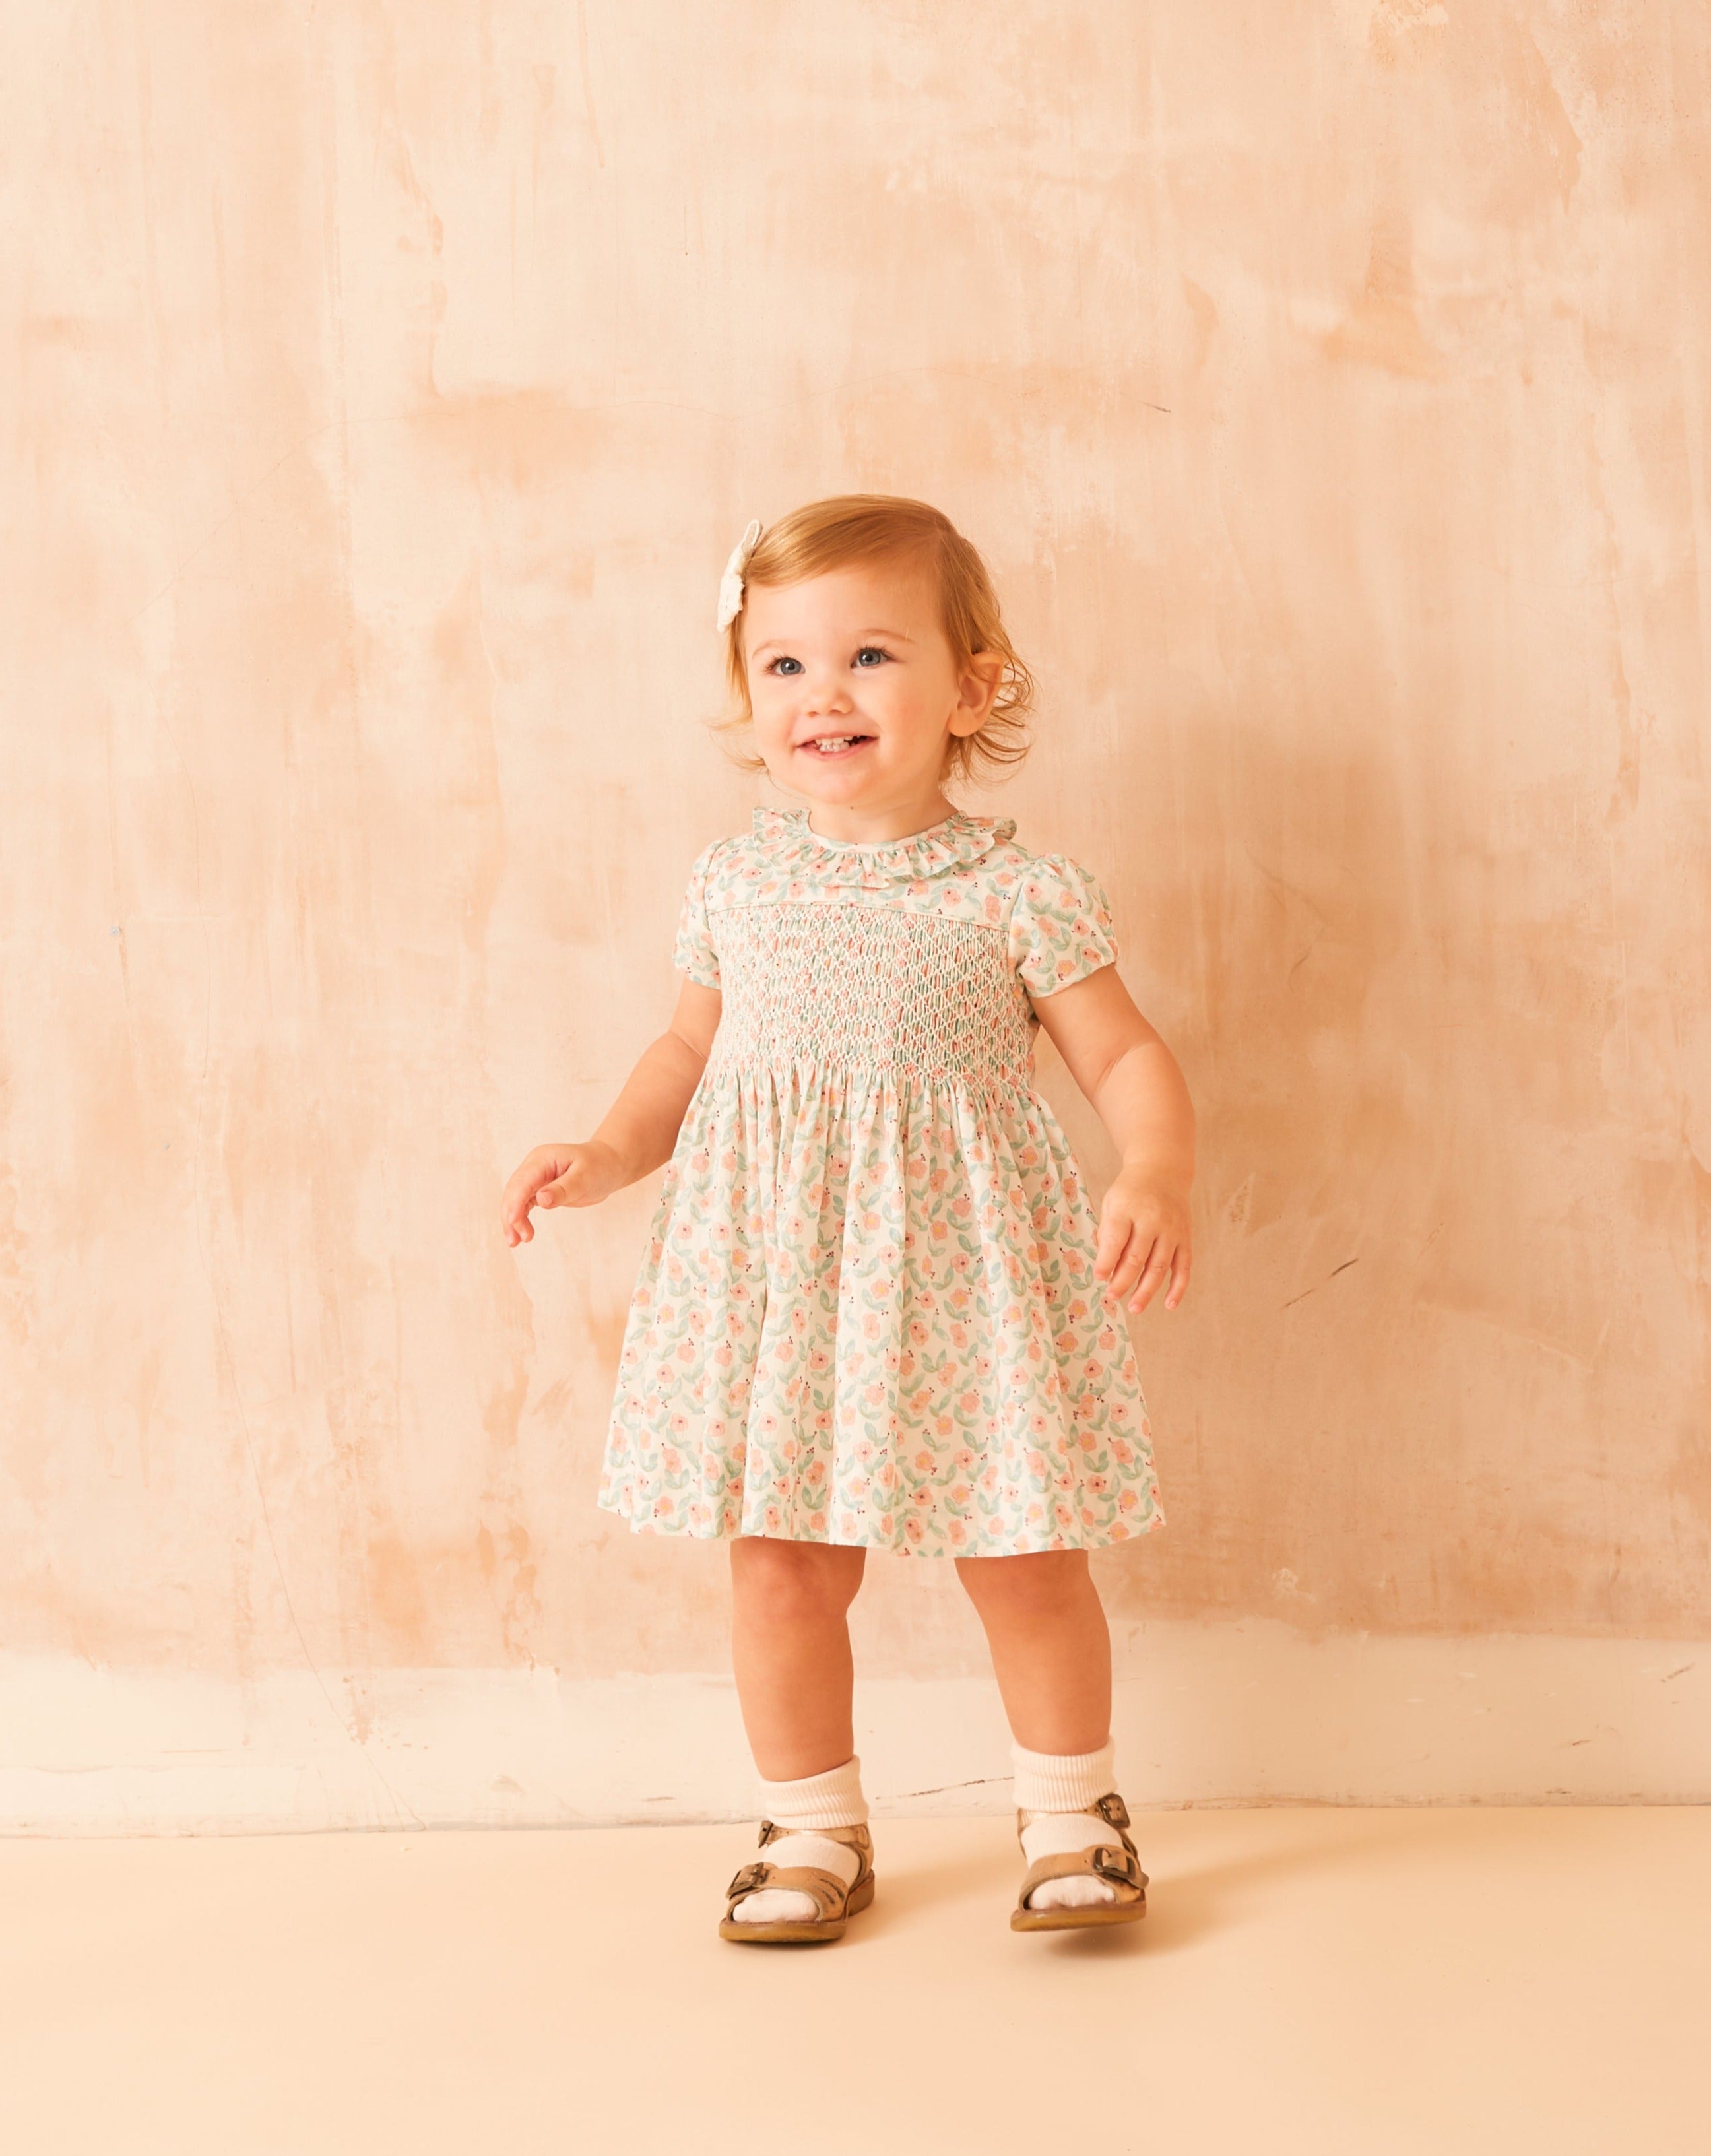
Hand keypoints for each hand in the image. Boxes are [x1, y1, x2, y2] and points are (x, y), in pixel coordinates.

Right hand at [501, 1141, 625, 1245]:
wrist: (608, 1165)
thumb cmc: (599, 1167)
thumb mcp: (585, 1177)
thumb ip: (563, 1188)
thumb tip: (541, 1200)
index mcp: (543, 1159)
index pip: (523, 1181)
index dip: (515, 1201)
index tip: (514, 1221)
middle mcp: (534, 1166)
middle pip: (514, 1191)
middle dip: (511, 1215)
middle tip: (515, 1240)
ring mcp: (535, 1177)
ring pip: (515, 1199)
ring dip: (512, 1220)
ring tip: (516, 1242)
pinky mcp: (538, 1189)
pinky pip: (523, 1204)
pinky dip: (520, 1218)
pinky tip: (521, 1234)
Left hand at [1092, 1166, 1191, 1312]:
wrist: (1163, 1170)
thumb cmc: (1130, 1192)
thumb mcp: (1111, 1203)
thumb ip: (1107, 1233)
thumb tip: (1105, 1269)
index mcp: (1127, 1208)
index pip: (1115, 1239)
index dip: (1106, 1262)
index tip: (1099, 1278)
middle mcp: (1151, 1219)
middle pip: (1137, 1257)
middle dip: (1122, 1281)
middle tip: (1111, 1297)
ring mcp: (1172, 1230)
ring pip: (1159, 1267)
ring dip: (1146, 1290)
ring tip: (1134, 1307)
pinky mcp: (1185, 1237)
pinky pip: (1184, 1267)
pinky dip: (1178, 1288)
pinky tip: (1169, 1305)